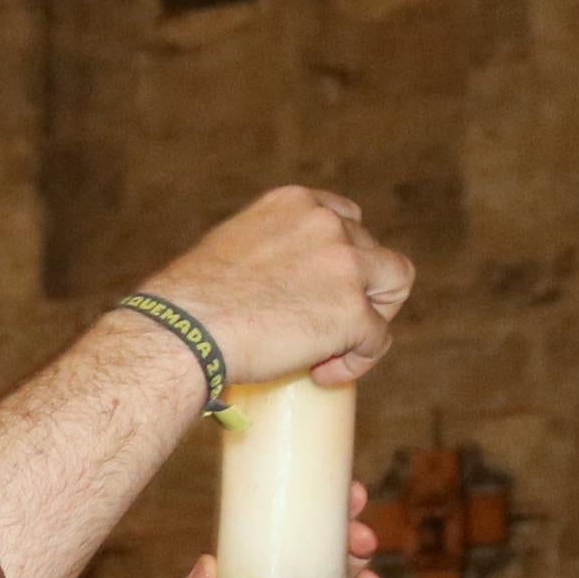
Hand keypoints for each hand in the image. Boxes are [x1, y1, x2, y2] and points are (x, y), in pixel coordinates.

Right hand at [136, 186, 415, 386]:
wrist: (184, 334)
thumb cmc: (188, 304)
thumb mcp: (231, 247)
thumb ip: (268, 250)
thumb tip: (275, 287)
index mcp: (296, 203)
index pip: (347, 220)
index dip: (342, 258)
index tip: (320, 289)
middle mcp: (327, 223)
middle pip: (374, 254)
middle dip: (357, 293)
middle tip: (324, 328)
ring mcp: (346, 265)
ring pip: (394, 286)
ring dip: (371, 319)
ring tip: (335, 348)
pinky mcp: (353, 311)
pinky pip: (377, 339)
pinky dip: (355, 362)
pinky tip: (321, 375)